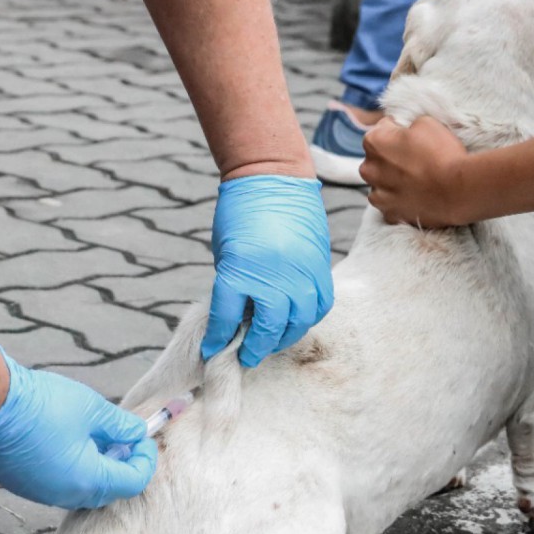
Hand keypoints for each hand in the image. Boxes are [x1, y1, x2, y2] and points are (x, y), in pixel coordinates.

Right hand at [0, 348, 157, 509]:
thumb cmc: (43, 405)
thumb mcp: (93, 409)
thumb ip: (120, 426)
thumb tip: (137, 432)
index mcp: (88, 481)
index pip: (133, 482)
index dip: (145, 460)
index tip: (144, 438)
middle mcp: (64, 495)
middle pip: (108, 489)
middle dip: (122, 465)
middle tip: (124, 438)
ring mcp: (40, 492)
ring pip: (81, 488)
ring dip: (96, 467)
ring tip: (97, 437)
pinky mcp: (22, 484)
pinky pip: (56, 482)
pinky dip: (71, 467)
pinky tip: (68, 441)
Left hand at [201, 175, 332, 367]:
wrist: (271, 177)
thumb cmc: (240, 213)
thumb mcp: (227, 252)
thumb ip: (233, 286)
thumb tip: (238, 319)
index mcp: (239, 270)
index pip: (226, 319)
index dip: (218, 339)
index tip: (213, 351)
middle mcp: (272, 276)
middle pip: (267, 328)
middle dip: (254, 348)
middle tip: (245, 356)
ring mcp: (300, 273)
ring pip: (297, 322)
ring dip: (283, 338)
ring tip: (271, 342)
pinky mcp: (320, 268)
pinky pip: (319, 305)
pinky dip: (308, 317)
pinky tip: (296, 321)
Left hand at [360, 116, 469, 227]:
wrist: (458, 191)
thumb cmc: (442, 154)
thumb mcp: (427, 123)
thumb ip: (408, 126)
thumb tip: (407, 132)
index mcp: (374, 142)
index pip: (381, 130)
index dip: (398, 131)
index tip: (411, 137)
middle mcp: (369, 170)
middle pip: (377, 160)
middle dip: (391, 158)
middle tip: (415, 159)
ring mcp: (378, 195)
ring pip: (380, 184)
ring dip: (393, 181)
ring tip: (416, 180)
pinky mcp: (390, 214)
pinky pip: (390, 205)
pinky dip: (400, 201)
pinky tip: (416, 196)